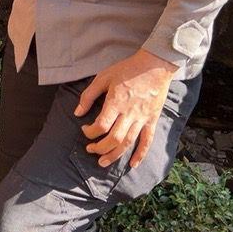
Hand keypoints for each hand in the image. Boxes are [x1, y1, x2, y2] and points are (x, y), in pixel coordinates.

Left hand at [76, 49, 178, 167]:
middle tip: (90, 150)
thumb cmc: (127, 69)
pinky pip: (147, 141)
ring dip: (115, 155)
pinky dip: (140, 154)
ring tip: (103, 162)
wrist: (155, 66)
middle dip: (100, 148)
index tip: (85, 130)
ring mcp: (142, 118)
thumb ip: (88, 95)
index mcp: (116, 102)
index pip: (101, 125)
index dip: (90, 132)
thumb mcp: (103, 77)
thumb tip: (77, 112)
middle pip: (114, 138)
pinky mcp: (152, 120)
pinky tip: (132, 164)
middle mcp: (129, 113)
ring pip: (128, 142)